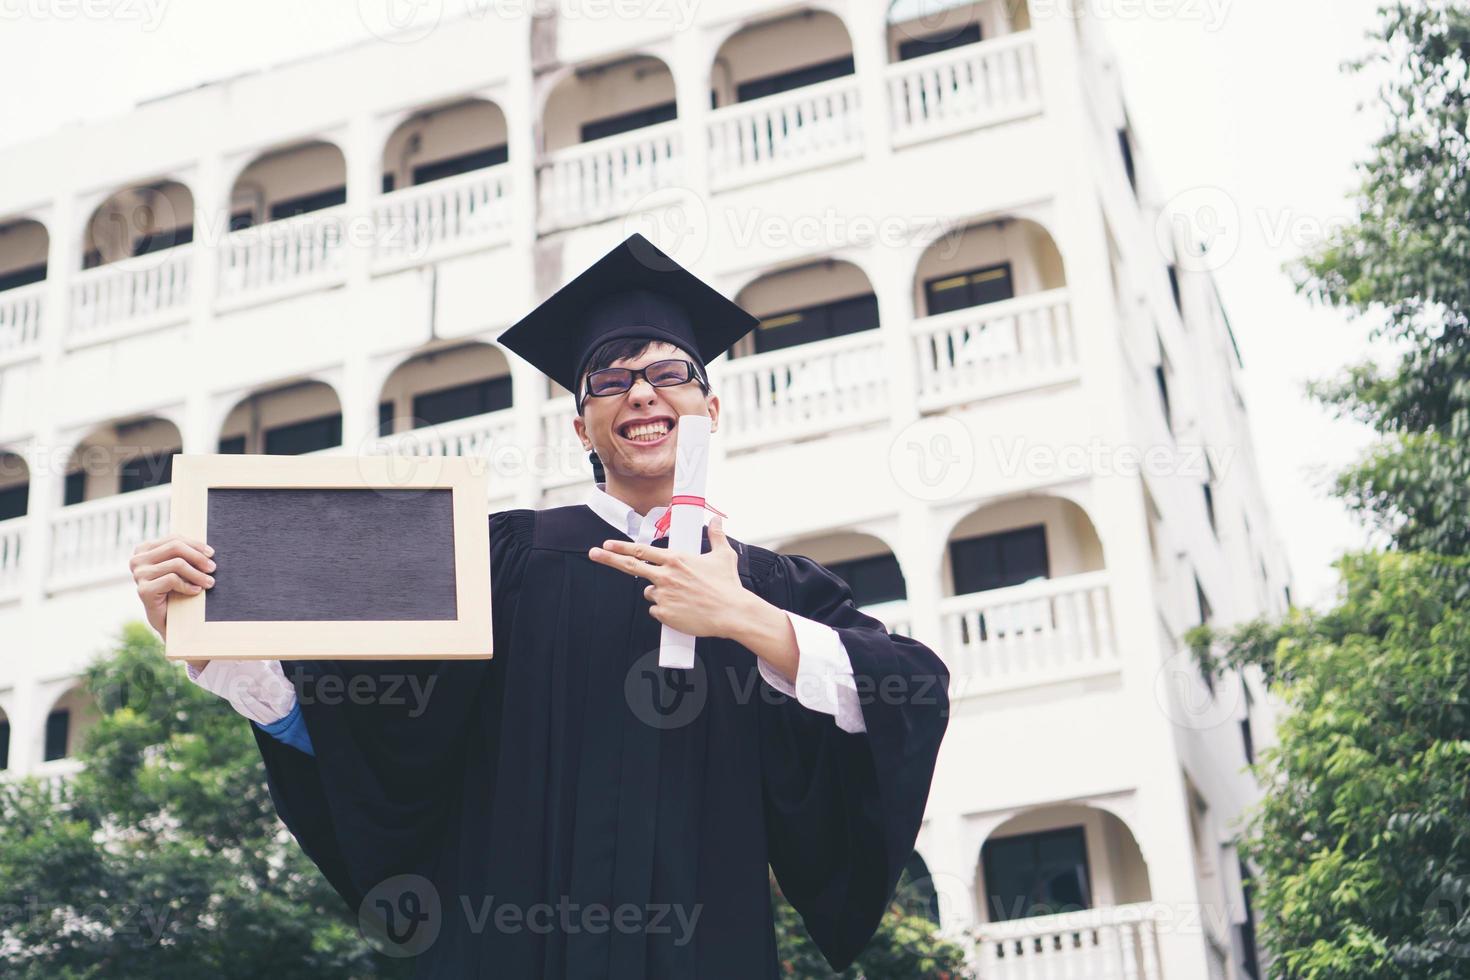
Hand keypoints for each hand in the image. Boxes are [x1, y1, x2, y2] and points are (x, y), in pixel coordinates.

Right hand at [130, 532, 215, 664]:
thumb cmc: (177, 591)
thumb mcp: (180, 567)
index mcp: (144, 549)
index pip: (174, 539)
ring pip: (176, 564)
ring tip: (209, 582)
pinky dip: (188, 585)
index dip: (195, 544)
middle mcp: (137, 560)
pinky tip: (196, 591)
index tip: (212, 553)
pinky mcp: (143, 590)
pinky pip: (172, 579)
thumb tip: (206, 546)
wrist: (170, 622)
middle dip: (198, 557)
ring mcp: (138, 575)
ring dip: (197, 574)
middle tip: (213, 568)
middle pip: (175, 548)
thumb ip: (185, 553)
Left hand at [587, 516, 755, 638]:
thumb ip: (717, 536)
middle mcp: (665, 576)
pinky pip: (656, 610)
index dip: (622, 546)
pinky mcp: (665, 614)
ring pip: (650, 592)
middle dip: (609, 558)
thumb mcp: (723, 556)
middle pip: (631, 565)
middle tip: (594, 553)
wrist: (732, 613)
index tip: (607, 544)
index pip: (642, 550)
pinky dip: (665, 610)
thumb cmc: (728, 585)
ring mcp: (663, 596)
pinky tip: (682, 609)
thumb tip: (718, 520)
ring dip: (659, 592)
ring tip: (682, 596)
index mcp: (676, 560)